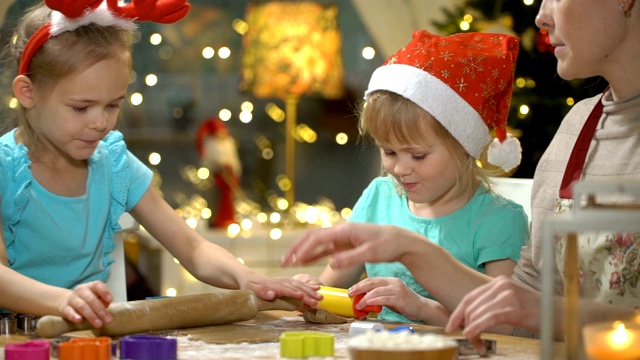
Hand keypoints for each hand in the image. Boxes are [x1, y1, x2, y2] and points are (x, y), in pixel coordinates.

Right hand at [57, 281, 112, 327]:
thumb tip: (106, 306)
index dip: (104, 292)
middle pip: (91, 299)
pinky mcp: (64, 308)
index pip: (97, 285)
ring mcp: (72, 299)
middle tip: (108, 320)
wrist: (66, 302)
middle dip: (101, 310)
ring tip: (99, 324)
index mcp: (90, 286)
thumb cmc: (87, 301)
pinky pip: (69, 311)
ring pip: (81, 306)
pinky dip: (74, 315)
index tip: (110, 300)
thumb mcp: (96, 298)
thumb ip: (103, 301)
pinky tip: (79, 320)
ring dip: (91, 316)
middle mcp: (81, 290)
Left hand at [240, 274, 320, 307]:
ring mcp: (285, 281)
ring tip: (320, 296)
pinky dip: (309, 286)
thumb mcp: (250, 289)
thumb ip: (261, 292)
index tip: (302, 297)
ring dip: (310, 291)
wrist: (249, 277)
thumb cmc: (249, 286)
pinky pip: (299, 283)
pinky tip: (317, 288)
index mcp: (272, 284)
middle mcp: (280, 282)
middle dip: (307, 293)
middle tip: (318, 300)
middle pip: (295, 287)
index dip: (293, 293)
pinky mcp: (287, 282)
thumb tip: (271, 295)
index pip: (284, 289)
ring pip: (300, 285)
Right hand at [281, 223, 421, 268]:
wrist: (398, 241)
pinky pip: (324, 249)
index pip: (318, 238)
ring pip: (315, 243)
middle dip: (297, 248)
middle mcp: (339, 231)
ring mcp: (340, 237)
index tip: (294, 261)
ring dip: (301, 252)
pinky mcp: (343, 244)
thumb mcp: (370, 253)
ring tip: (288, 263)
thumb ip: (349, 258)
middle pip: (312, 238)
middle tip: (284, 262)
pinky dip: (312, 255)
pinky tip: (303, 262)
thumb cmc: (387, 245)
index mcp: (344, 230)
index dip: (304, 249)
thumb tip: (330, 262)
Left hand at [350, 277, 449, 325]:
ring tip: (358, 304)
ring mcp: (397, 289)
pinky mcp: (400, 298)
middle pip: (372, 282)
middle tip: (350, 294)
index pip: (372, 280)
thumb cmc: (405, 304)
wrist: (422, 308)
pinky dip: (375, 301)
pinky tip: (369, 304)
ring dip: (365, 298)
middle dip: (359, 288)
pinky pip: (384, 298)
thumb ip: (379, 297)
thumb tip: (364, 301)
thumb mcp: (390, 298)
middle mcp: (393, 282)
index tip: (351, 290)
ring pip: (377, 290)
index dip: (360, 284)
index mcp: (390, 280)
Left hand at [445, 276, 539, 353]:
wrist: (561, 314)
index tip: (450, 326)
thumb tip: (471, 318)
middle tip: (470, 340)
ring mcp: (508, 295)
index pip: (470, 297)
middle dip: (465, 325)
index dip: (457, 313)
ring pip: (477, 314)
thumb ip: (492, 305)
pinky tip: (472, 335)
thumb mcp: (511, 302)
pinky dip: (477, 328)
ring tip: (477, 343)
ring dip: (472, 332)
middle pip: (471, 306)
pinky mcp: (514, 308)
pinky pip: (488, 319)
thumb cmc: (537, 312)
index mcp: (499, 282)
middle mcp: (501, 285)